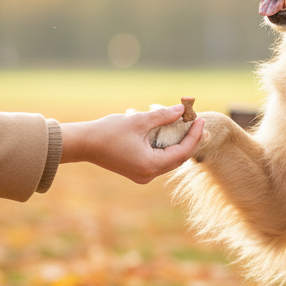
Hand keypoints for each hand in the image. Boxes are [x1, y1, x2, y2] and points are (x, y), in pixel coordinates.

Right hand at [59, 105, 204, 183]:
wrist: (83, 144)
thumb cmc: (108, 132)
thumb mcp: (139, 121)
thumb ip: (162, 116)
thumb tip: (181, 110)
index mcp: (151, 165)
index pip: (182, 152)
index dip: (194, 136)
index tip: (200, 120)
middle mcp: (148, 175)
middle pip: (178, 159)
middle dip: (190, 141)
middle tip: (202, 126)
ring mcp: (142, 175)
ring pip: (169, 160)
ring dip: (179, 144)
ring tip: (189, 128)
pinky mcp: (136, 171)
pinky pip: (158, 160)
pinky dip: (166, 148)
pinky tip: (171, 135)